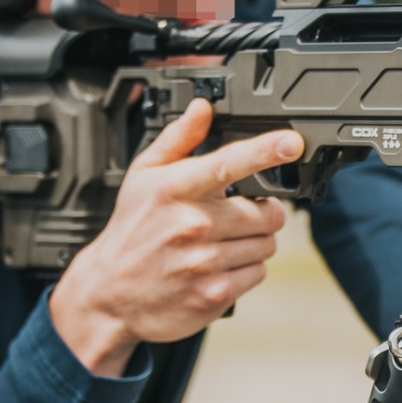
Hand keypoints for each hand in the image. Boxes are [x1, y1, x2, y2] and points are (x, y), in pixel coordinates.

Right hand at [50, 100, 299, 374]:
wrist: (109, 294)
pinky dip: (246, 269)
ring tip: (221, 243)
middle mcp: (192, 224)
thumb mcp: (143, 177)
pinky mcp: (214, 293)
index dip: (265, 150)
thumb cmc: (132, 230)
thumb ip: (178, 140)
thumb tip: (202, 108)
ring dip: (254, 243)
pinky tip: (218, 267)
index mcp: (176, 189)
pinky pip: (258, 273)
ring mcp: (204, 262)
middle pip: (268, 212)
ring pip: (267, 244)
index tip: (291, 142)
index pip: (228, 163)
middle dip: (261, 213)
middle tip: (236, 216)